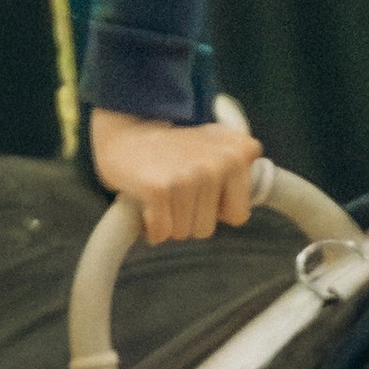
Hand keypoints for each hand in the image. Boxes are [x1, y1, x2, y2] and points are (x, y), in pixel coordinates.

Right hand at [90, 106, 263, 245]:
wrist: (125, 135)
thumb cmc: (172, 150)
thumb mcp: (217, 148)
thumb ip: (240, 172)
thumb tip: (243, 212)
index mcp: (239, 151)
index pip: (238, 215)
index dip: (215, 209)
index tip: (200, 190)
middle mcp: (220, 161)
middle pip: (207, 228)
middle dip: (187, 217)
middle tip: (174, 190)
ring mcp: (191, 174)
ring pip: (184, 232)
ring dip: (168, 221)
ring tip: (161, 193)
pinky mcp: (160, 189)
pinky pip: (162, 233)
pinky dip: (150, 227)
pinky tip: (147, 204)